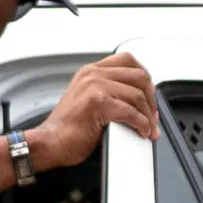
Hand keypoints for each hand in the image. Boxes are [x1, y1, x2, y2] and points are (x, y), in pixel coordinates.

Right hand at [29, 52, 158, 168]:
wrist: (50, 142)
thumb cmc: (67, 128)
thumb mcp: (86, 99)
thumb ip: (107, 91)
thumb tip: (136, 99)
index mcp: (91, 71)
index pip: (128, 60)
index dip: (145, 77)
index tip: (149, 94)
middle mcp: (93, 75)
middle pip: (139, 76)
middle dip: (151, 99)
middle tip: (153, 116)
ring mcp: (95, 86)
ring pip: (138, 95)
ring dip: (149, 116)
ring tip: (149, 128)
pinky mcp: (98, 103)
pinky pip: (131, 112)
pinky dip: (142, 124)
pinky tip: (142, 131)